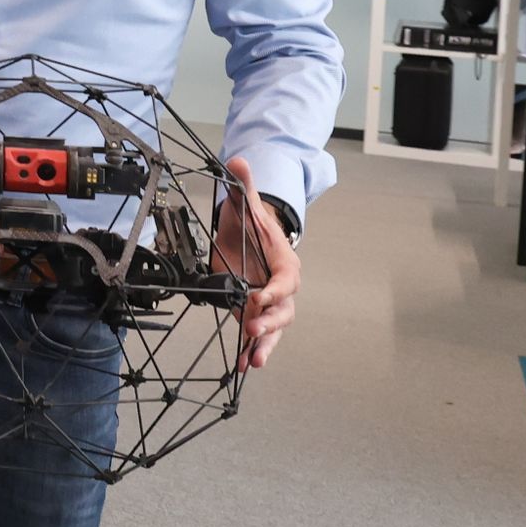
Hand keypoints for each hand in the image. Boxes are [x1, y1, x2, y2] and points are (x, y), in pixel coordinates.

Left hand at [213, 161, 300, 368]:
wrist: (249, 242)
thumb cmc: (252, 226)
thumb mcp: (245, 208)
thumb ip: (244, 189)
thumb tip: (239, 161)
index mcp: (285, 263)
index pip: (286, 279)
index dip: (276, 290)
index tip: (260, 297)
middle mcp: (282, 288)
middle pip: (284, 310)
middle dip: (269, 321)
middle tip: (251, 327)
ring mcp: (270, 305)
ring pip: (274, 329)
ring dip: (264, 345)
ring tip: (253, 362)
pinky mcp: (256, 315)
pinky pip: (259, 337)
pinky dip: (252, 350)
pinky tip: (243, 365)